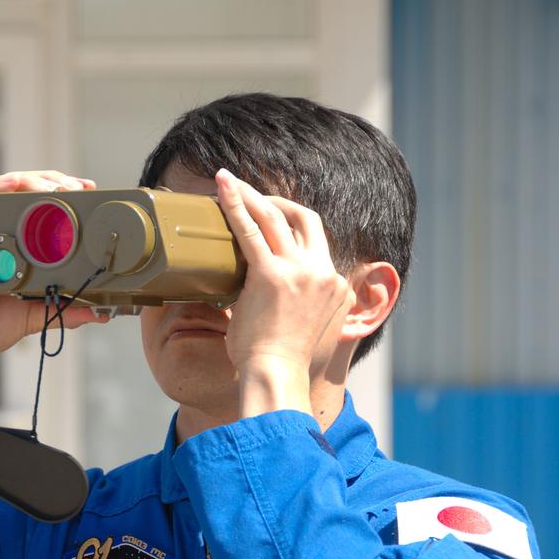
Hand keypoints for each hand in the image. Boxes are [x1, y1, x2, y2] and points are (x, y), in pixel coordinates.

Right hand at [0, 171, 104, 436]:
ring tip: (58, 187)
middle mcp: (2, 236)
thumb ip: (66, 313)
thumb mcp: (35, 318)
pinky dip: (0, 188)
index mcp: (21, 251)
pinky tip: (18, 184)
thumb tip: (100, 313)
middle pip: (30, 192)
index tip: (90, 193)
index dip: (68, 198)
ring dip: (35, 181)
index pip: (46, 212)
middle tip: (81, 186)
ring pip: (8, 190)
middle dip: (58, 182)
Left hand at [214, 168, 353, 415]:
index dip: (294, 224)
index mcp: (336, 285)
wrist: (278, 376)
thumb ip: (309, 307)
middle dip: (277, 201)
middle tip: (253, 195)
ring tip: (230, 182)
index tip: (273, 216)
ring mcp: (300, 272)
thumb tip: (291, 301)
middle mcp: (323, 273)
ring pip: (275, 217)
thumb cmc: (284, 361)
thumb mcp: (313, 329)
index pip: (318, 242)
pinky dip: (235, 205)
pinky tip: (222, 189)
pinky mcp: (271, 275)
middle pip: (304, 218)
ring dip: (252, 195)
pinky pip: (250, 230)